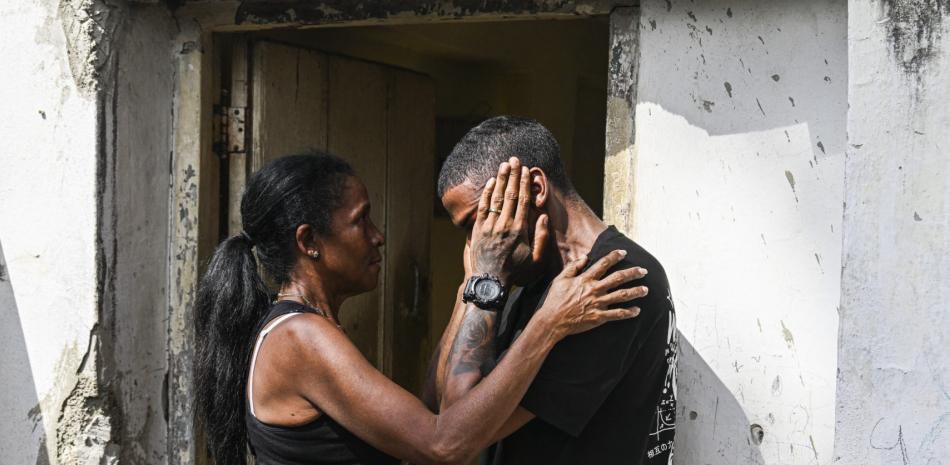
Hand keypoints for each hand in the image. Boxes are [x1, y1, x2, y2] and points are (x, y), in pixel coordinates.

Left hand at [468, 157, 548, 283]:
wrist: (490, 282)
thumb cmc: (515, 272)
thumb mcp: (536, 260)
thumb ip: (542, 238)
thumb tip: (543, 216)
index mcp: (519, 230)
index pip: (523, 200)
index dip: (524, 183)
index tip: (526, 170)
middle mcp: (504, 225)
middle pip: (510, 194)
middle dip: (513, 175)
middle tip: (515, 159)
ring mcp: (490, 226)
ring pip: (496, 197)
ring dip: (500, 179)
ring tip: (504, 165)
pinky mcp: (478, 230)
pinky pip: (483, 207)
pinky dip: (486, 193)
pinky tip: (490, 182)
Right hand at [535, 250, 647, 338]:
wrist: (552, 321)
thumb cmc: (555, 300)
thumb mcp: (560, 279)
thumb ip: (573, 267)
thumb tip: (585, 257)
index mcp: (585, 279)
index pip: (603, 264)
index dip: (615, 256)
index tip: (624, 252)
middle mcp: (594, 290)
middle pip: (618, 278)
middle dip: (633, 273)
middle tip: (644, 270)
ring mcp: (598, 304)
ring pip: (622, 296)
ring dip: (635, 292)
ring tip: (646, 289)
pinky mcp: (599, 317)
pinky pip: (617, 314)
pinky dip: (629, 312)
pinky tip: (637, 310)